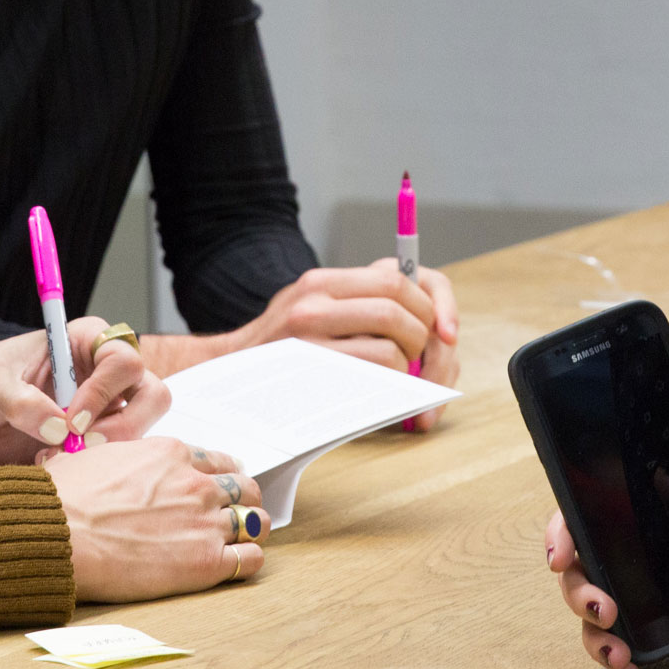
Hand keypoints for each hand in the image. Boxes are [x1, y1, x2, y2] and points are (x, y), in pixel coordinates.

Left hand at [0, 316, 169, 464]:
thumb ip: (20, 401)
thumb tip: (57, 428)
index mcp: (84, 342)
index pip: (124, 358)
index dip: (105, 390)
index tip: (71, 417)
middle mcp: (101, 374)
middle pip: (151, 395)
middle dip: (124, 425)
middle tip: (82, 444)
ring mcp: (100, 411)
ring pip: (139, 431)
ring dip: (107, 451)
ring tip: (56, 458)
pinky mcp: (89, 443)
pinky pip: (114, 458)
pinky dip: (92, 469)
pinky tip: (52, 467)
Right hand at [45, 437, 268, 599]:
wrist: (57, 534)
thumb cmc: (61, 497)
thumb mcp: (89, 458)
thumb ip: (108, 458)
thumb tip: (85, 462)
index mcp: (170, 454)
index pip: (217, 461)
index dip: (221, 475)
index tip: (220, 486)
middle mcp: (195, 484)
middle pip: (244, 487)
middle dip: (242, 500)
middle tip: (234, 513)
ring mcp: (204, 522)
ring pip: (255, 520)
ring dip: (250, 529)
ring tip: (242, 539)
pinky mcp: (206, 562)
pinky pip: (251, 558)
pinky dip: (249, 560)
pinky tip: (237, 564)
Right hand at [214, 259, 460, 411]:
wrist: (222, 376)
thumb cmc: (277, 349)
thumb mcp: (308, 308)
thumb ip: (355, 303)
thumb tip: (424, 316)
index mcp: (322, 282)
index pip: (396, 277)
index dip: (433, 303)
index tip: (445, 329)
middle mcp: (315, 301)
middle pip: (400, 307)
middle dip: (425, 336)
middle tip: (422, 356)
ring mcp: (310, 338)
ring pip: (392, 345)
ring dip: (408, 367)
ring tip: (399, 377)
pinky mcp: (312, 372)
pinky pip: (373, 375)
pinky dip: (391, 386)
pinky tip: (383, 392)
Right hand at [549, 466, 668, 668]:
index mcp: (630, 516)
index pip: (577, 517)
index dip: (560, 535)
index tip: (560, 559)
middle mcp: (625, 556)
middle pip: (579, 573)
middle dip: (581, 595)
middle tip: (607, 611)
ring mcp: (636, 595)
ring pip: (593, 615)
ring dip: (595, 637)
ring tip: (617, 655)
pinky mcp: (654, 628)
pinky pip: (621, 646)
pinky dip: (617, 662)